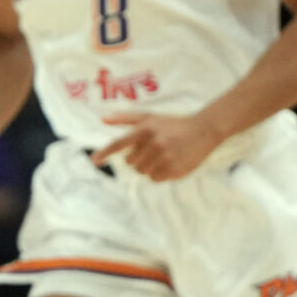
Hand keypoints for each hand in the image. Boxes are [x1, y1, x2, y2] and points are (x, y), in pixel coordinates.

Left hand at [92, 112, 225, 181]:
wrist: (203, 130)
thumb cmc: (172, 124)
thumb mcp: (150, 117)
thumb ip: (125, 118)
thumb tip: (102, 119)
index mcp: (146, 130)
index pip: (119, 144)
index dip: (105, 153)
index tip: (93, 161)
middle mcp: (154, 144)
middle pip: (131, 163)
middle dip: (138, 159)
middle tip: (153, 150)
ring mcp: (165, 158)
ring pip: (143, 172)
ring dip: (149, 167)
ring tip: (163, 155)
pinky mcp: (175, 170)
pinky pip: (156, 179)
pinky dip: (159, 174)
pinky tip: (170, 162)